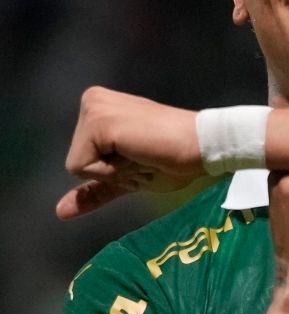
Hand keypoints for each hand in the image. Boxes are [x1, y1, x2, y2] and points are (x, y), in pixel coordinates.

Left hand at [56, 87, 204, 218]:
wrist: (202, 145)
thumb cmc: (172, 159)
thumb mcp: (127, 177)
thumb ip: (95, 190)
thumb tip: (60, 212)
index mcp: (97, 106)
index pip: (81, 159)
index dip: (111, 170)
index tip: (140, 154)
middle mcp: (91, 100)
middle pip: (77, 161)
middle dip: (111, 171)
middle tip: (143, 155)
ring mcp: (94, 109)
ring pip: (79, 166)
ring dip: (114, 171)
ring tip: (142, 153)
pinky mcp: (99, 122)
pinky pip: (85, 168)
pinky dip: (113, 171)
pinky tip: (138, 152)